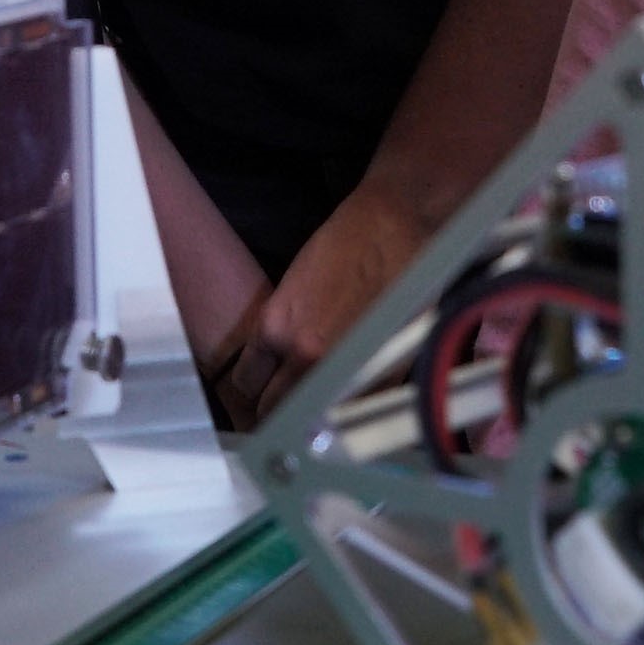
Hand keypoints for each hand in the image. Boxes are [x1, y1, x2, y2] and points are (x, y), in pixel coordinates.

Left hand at [226, 183, 437, 428]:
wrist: (397, 225)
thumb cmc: (347, 244)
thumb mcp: (295, 288)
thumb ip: (284, 333)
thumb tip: (279, 370)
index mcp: (276, 327)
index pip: (245, 382)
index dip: (253, 387)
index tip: (260, 389)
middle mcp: (304, 356)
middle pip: (271, 409)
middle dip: (274, 409)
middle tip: (282, 407)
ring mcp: (344, 370)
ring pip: (311, 419)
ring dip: (309, 416)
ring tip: (311, 412)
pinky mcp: (381, 375)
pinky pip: (351, 411)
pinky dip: (347, 411)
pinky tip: (347, 401)